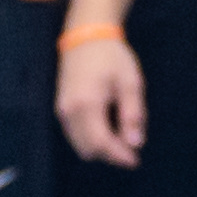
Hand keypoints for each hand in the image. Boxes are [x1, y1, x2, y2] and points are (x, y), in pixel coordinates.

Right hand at [58, 27, 148, 166]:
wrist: (85, 36)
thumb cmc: (111, 57)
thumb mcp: (130, 82)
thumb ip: (132, 114)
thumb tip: (135, 143)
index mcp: (87, 104)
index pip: (101, 143)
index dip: (119, 156)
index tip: (135, 160)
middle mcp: (69, 111)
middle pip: (88, 149)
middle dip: (110, 154)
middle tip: (131, 148)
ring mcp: (62, 110)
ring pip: (80, 144)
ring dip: (100, 147)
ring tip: (121, 136)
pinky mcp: (61, 107)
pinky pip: (75, 134)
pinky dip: (91, 137)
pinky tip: (107, 127)